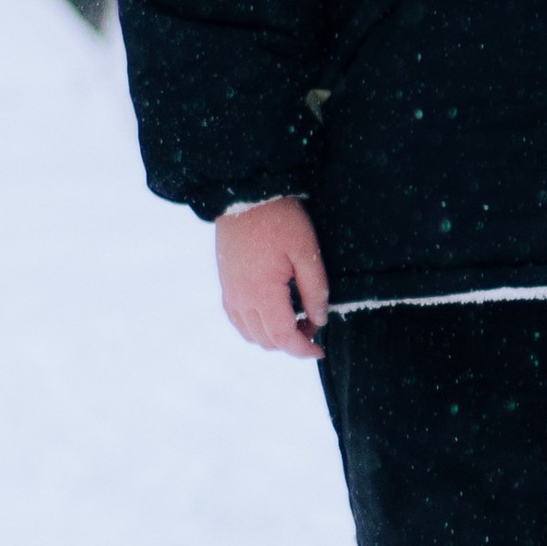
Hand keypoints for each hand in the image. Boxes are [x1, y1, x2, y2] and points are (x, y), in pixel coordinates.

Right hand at [215, 197, 329, 357]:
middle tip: (313, 326)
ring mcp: (230, 293)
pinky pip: (238, 320)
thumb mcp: (306, 251)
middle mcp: (241, 299)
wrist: (245, 195)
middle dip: (292, 342)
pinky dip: (256, 327)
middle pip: (266, 340)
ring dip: (274, 336)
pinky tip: (273, 313)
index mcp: (262, 293)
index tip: (320, 350)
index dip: (303, 350)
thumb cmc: (280, 219)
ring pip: (251, 334)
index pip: (283, 338)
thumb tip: (319, 320)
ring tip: (296, 320)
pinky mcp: (226, 285)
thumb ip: (315, 290)